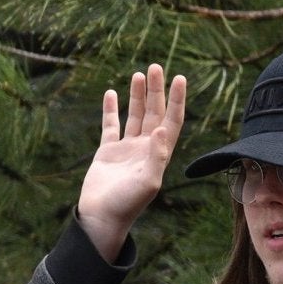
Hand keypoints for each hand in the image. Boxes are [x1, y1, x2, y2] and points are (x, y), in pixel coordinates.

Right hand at [78, 64, 186, 260]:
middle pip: (154, 113)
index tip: (180, 78)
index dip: (176, 100)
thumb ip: (156, 155)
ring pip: (134, 116)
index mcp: (159, 153)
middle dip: (157, 91)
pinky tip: (111, 93)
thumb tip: (162, 129)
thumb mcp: (148, 181)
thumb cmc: (127, 203)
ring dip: (138, 96)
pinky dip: (110, 109)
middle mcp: (146, 148)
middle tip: (157, 67)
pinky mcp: (107, 152)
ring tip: (140, 74)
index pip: (172, 120)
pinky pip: (110, 126)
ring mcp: (126, 149)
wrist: (102, 216)